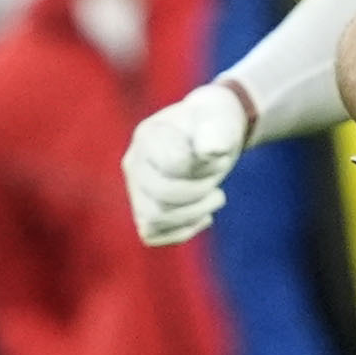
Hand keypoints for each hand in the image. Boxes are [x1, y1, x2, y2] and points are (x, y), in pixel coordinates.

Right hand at [123, 83, 251, 246]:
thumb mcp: (221, 120)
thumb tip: (209, 152)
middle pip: (162, 196)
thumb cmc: (214, 124)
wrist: (211, 132)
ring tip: (217, 196)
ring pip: (155, 219)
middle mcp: (134, 163)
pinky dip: (182, 231)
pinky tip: (204, 216)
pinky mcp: (144, 211)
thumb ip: (215, 132)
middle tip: (219, 180)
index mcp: (149, 135)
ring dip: (195, 213)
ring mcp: (136, 189)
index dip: (203, 167)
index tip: (219, 155)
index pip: (173, 166)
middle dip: (201, 192)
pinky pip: (152, 235)